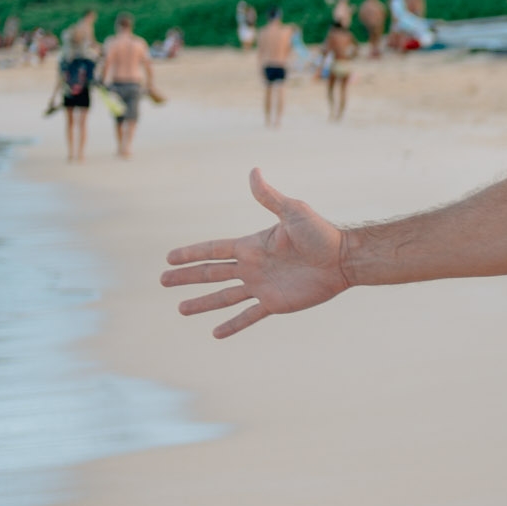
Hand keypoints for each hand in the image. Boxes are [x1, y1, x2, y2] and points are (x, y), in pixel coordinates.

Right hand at [161, 169, 352, 337]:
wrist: (343, 259)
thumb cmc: (321, 233)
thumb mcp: (292, 212)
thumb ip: (269, 197)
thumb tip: (253, 171)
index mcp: (251, 246)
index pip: (213, 249)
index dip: (191, 253)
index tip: (170, 257)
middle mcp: (252, 267)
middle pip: (212, 273)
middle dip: (187, 277)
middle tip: (163, 281)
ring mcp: (262, 286)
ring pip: (224, 297)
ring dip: (202, 303)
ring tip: (181, 309)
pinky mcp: (275, 303)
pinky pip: (249, 316)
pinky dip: (233, 325)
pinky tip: (216, 334)